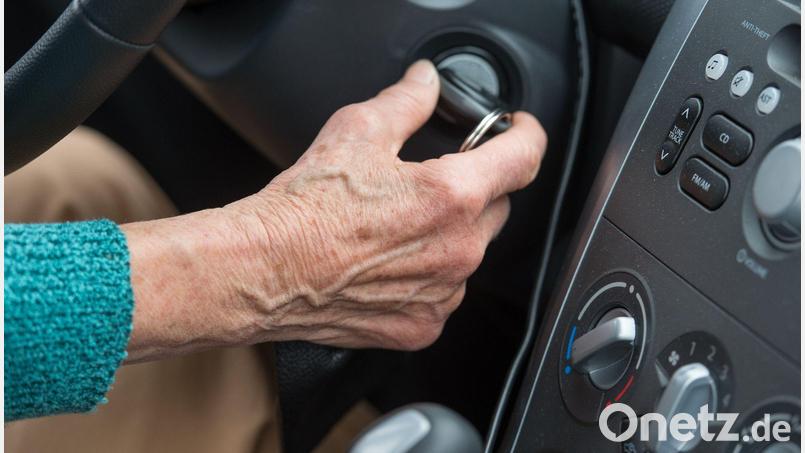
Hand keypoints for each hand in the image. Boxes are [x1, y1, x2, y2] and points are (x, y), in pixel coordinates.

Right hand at [123, 60, 545, 360]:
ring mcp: (442, 294)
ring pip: (470, 253)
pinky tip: (388, 264)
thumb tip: (426, 83)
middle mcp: (458, 249)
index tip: (518, 131)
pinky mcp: (422, 325)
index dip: (525, 135)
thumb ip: (407, 101)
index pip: (522, 158)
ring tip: (395, 229)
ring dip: (450, 236)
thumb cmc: (303, 210)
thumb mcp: (357, 131)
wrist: (263, 271)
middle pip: (496, 207)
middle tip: (425, 183)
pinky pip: (444, 293)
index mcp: (451, 195)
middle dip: (474, 189)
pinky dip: (428, 277)